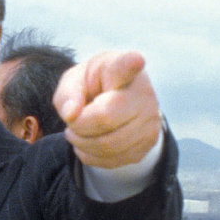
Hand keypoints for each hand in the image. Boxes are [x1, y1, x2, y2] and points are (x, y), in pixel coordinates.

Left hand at [54, 51, 161, 168]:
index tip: (136, 60)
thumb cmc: (93, 86)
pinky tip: (89, 143)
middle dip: (79, 126)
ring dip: (83, 144)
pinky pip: (113, 160)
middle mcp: (143, 93)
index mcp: (121, 67)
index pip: (127, 65)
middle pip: (106, 118)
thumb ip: (68, 93)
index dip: (131, 63)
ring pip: (109, 145)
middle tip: (72, 122)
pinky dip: (92, 156)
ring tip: (77, 132)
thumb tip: (71, 114)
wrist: (119, 102)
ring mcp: (151, 119)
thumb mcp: (74, 81)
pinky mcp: (149, 142)